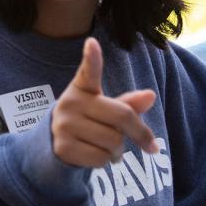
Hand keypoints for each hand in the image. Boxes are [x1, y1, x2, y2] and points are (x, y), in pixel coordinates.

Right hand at [51, 37, 158, 167]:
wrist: (55, 146)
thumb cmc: (88, 122)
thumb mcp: (106, 110)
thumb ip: (128, 104)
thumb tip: (150, 96)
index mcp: (82, 88)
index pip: (89, 72)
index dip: (92, 58)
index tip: (92, 43)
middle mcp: (70, 102)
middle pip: (121, 117)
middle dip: (137, 133)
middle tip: (140, 141)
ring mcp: (64, 125)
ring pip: (113, 142)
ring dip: (119, 151)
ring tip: (108, 148)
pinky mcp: (62, 147)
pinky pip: (101, 158)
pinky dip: (107, 161)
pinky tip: (97, 156)